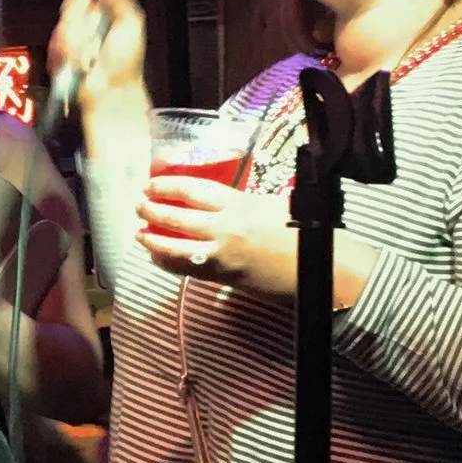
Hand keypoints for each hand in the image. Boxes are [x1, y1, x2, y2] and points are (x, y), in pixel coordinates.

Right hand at [48, 0, 149, 131]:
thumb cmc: (125, 64)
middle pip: (71, 3)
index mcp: (103, 10)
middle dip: (82, 17)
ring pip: (63, 25)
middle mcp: (85, 21)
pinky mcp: (58, 54)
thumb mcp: (132, 22)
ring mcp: (70, 37)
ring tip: (91, 55)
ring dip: (79, 41)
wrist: (111, 93)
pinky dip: (70, 55)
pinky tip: (81, 63)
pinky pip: (56, 45)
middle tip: (93, 33)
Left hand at [137, 174, 378, 304]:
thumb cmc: (303, 232)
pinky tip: (157, 257)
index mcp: (239, 203)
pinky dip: (168, 262)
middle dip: (153, 210)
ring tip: (140, 233)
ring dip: (154, 239)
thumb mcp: (272, 204)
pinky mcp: (225, 277)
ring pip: (175, 247)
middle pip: (177, 217)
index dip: (167, 186)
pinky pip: (187, 269)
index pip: (193, 190)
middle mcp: (226, 227)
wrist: (322, 270)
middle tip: (139, 205)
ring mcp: (222, 255)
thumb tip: (217, 200)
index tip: (151, 184)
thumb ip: (242, 202)